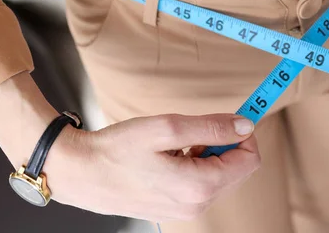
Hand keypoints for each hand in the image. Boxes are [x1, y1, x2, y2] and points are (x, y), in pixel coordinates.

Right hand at [45, 113, 259, 220]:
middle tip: (197, 128)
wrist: (79, 172)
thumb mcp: (168, 128)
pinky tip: (171, 155)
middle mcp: (197, 205)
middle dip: (225, 144)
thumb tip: (245, 126)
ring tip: (177, 143)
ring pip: (219, 176)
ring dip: (208, 153)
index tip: (233, 117)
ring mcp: (185, 210)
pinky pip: (200, 184)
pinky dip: (195, 164)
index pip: (249, 161)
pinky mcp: (174, 208)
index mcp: (199, 187)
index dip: (245, 134)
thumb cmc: (117, 149)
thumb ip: (212, 128)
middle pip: (237, 170)